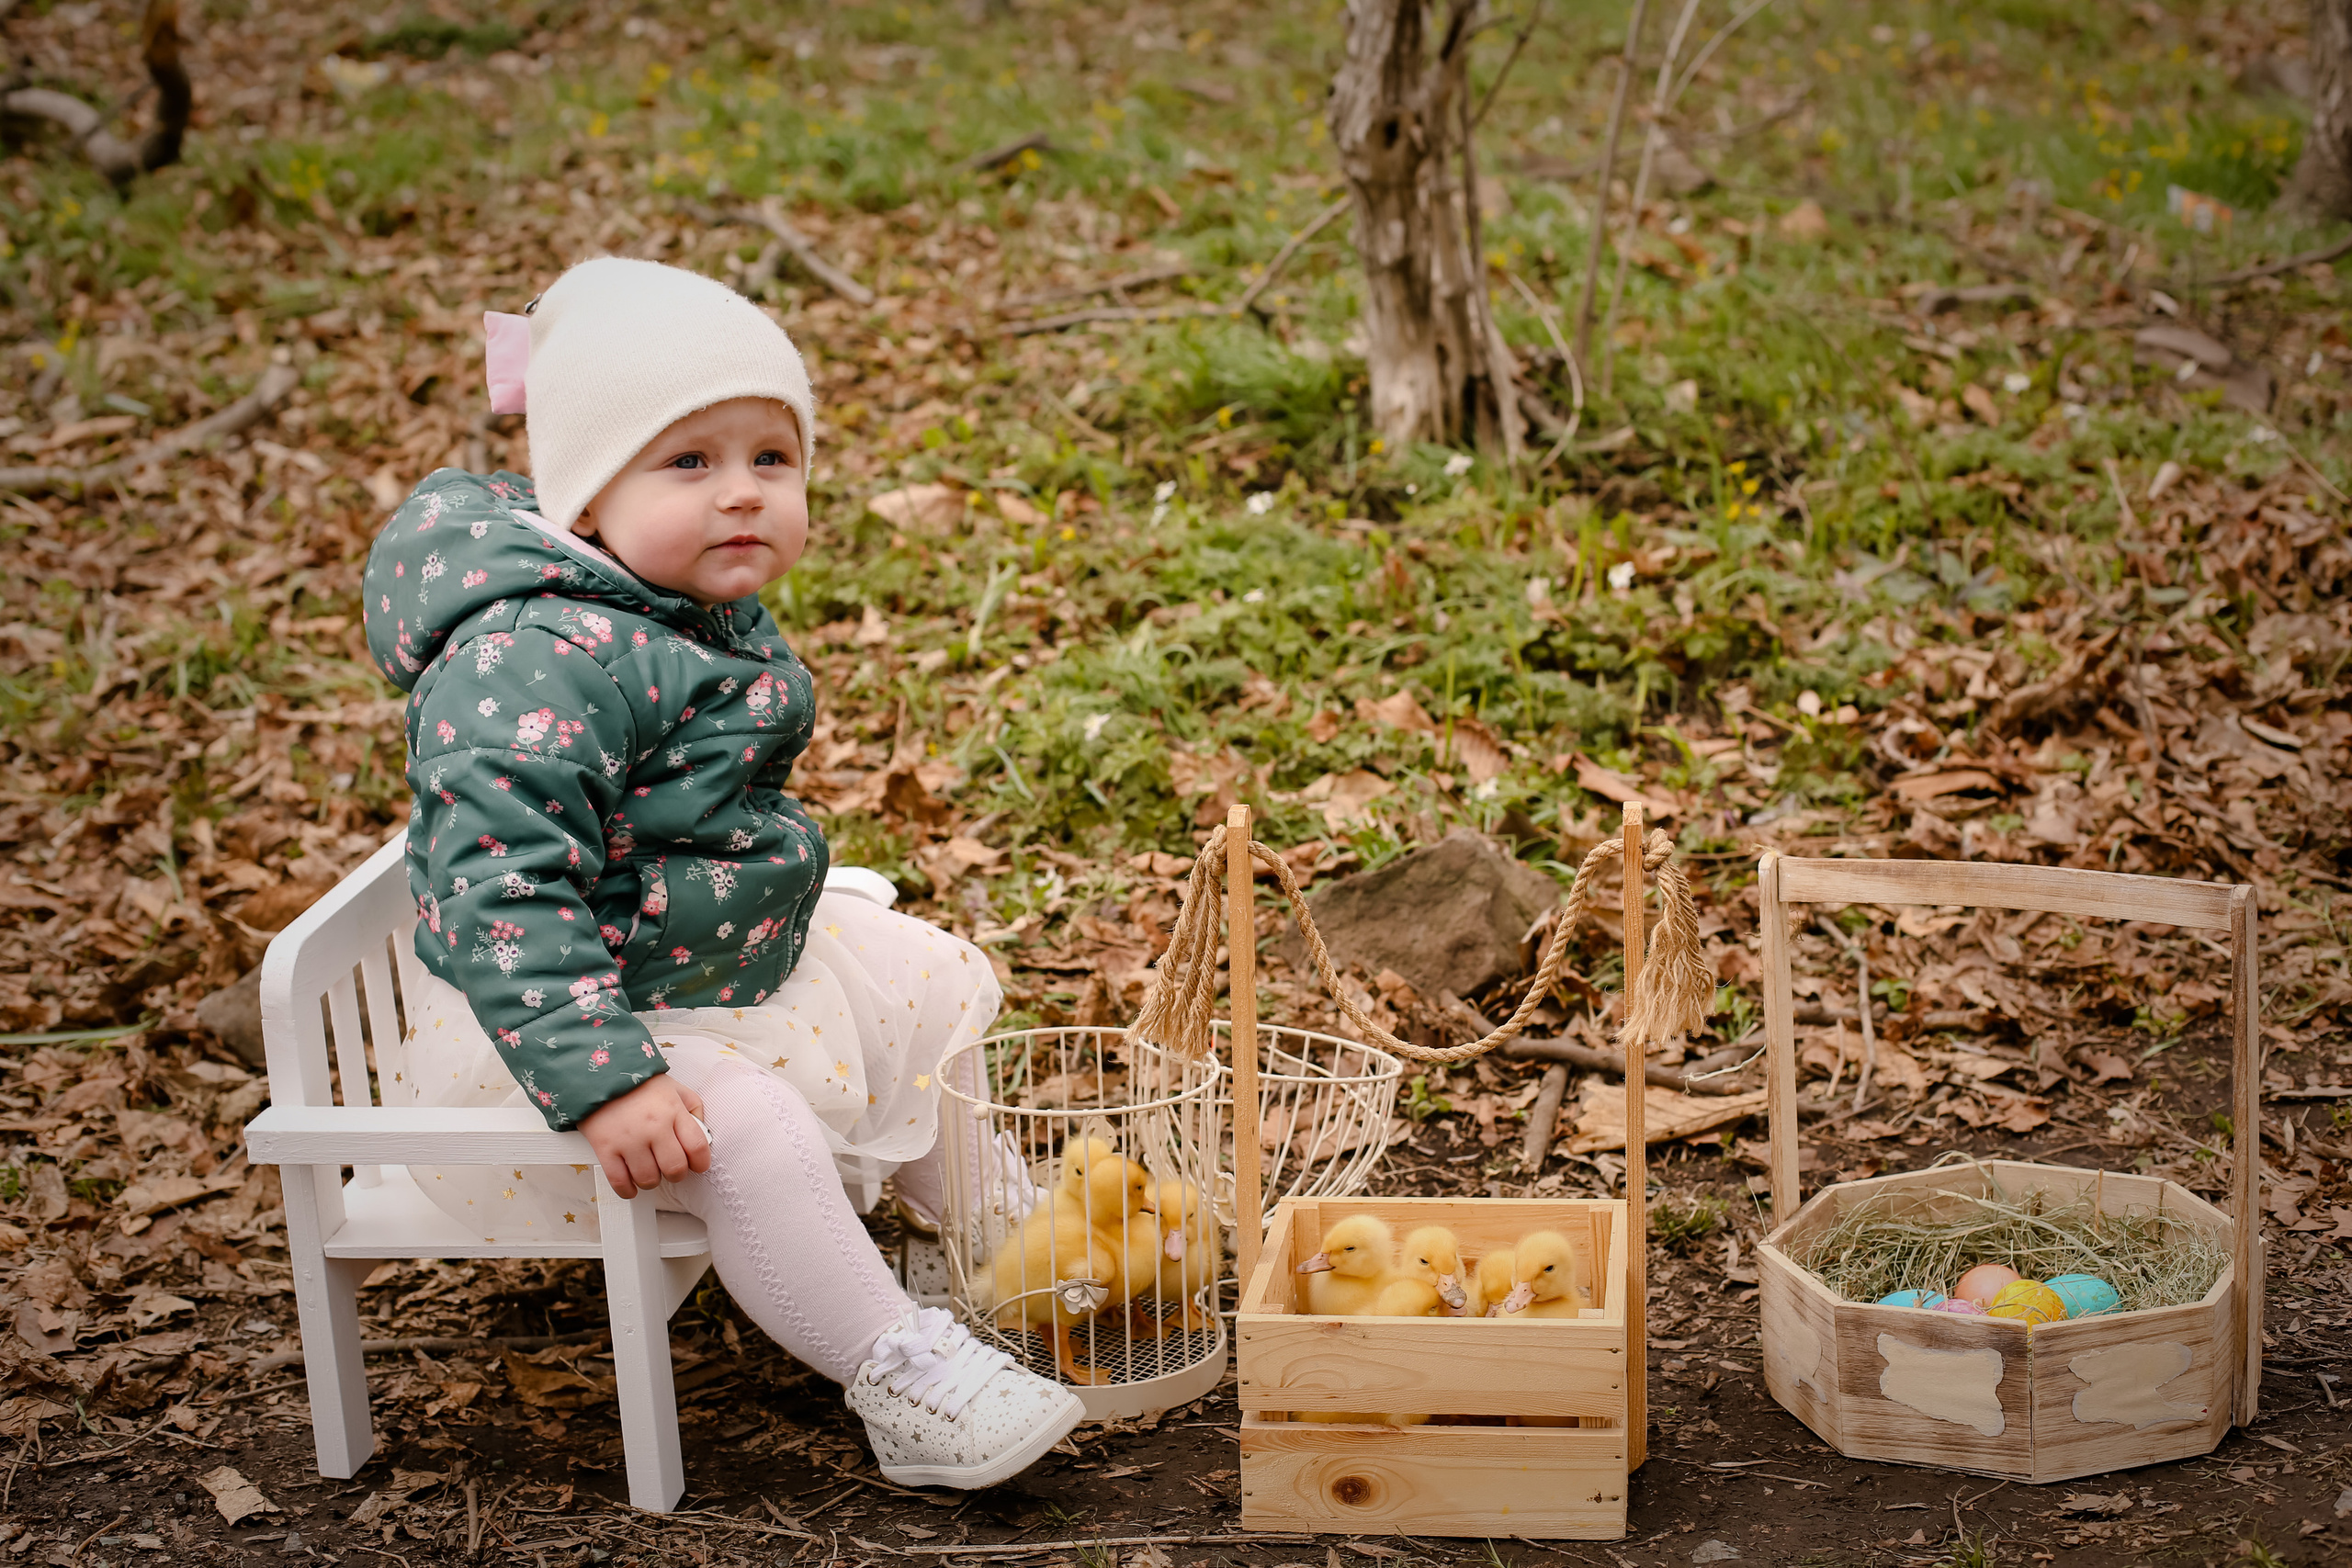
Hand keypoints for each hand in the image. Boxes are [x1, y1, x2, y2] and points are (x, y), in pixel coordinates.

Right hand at [580, 1075, 709, 1199]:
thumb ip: (693, 1109)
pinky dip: (627, 1190)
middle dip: (677, 1174)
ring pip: (648, 1179)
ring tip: (649, 1172)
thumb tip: (703, 1135)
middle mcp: (653, 1127)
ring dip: (652, 1181)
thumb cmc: (639, 1084)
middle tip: (671, 1169)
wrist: (598, 1075)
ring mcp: (628, 1139)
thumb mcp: (675, 1088)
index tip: (698, 1165)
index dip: (701, 1163)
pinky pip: (619, 1182)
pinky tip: (631, 1187)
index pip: (698, 1147)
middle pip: (675, 1168)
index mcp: (673, 1110)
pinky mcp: (605, 1148)